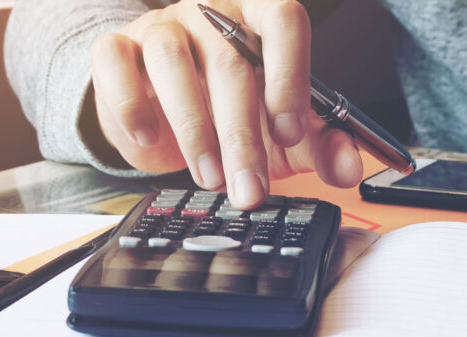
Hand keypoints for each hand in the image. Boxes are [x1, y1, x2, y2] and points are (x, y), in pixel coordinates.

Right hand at [88, 0, 361, 208]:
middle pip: (231, 63)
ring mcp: (163, 26)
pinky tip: (149, 137)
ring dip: (195, 131)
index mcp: (261, 19)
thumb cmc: (235, 114)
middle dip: (243, 138)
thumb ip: (324, 147)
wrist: (165, 115)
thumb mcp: (286, 136)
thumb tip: (351, 168)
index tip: (290, 132)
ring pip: (174, 64)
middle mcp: (212, 13)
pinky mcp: (117, 47)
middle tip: (251, 189)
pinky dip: (130, 104)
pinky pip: (115, 61)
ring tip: (211, 179)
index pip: (283, 19)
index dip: (289, 74)